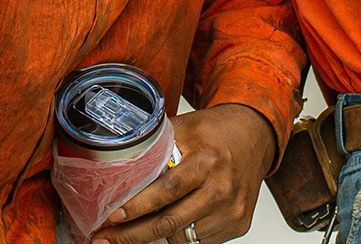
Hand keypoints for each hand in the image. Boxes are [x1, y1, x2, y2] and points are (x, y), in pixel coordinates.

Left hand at [92, 103, 275, 243]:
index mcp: (208, 160)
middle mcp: (222, 189)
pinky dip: (179, 237)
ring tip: (130, 233)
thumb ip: (158, 143)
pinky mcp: (238, 225)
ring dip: (154, 238)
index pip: (168, 190)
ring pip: (183, 238)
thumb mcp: (187, 127)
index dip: (138, 206)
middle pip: (171, 223)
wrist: (256, 136)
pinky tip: (165, 228)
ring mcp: (232, 211)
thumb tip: (120, 159)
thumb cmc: (217, 130)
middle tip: (104, 239)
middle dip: (133, 235)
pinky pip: (200, 241)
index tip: (112, 216)